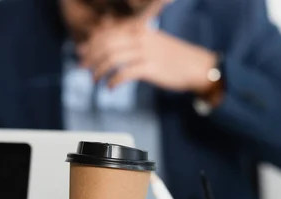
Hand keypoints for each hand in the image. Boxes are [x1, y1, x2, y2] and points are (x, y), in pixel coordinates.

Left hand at [79, 18, 216, 93]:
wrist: (197, 67)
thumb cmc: (175, 57)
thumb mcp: (152, 41)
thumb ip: (133, 41)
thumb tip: (111, 46)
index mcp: (139, 28)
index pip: (108, 31)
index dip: (91, 42)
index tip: (82, 52)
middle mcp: (141, 37)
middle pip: (106, 44)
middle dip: (90, 56)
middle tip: (83, 68)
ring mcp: (145, 52)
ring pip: (112, 58)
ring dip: (99, 70)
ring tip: (95, 80)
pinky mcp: (150, 68)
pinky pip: (124, 73)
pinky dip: (113, 81)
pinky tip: (110, 88)